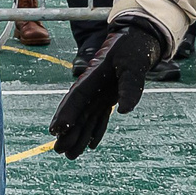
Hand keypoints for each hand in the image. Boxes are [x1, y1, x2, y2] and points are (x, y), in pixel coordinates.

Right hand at [50, 15, 169, 157]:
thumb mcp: (134, 64)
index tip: (56, 129)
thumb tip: (123, 110)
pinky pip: (99, 117)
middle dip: (68, 131)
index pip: (77, 97)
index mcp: (94, 76)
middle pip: (77, 111)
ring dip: (78, 136)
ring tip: (70, 155)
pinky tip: (90, 145)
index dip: (66, 113)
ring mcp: (100, 93)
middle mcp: (93, 87)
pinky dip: (95, 130)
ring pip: (86, 117)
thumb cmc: (134, 48)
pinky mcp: (108, 97)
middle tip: (58, 151)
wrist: (139, 39)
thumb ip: (129, 86)